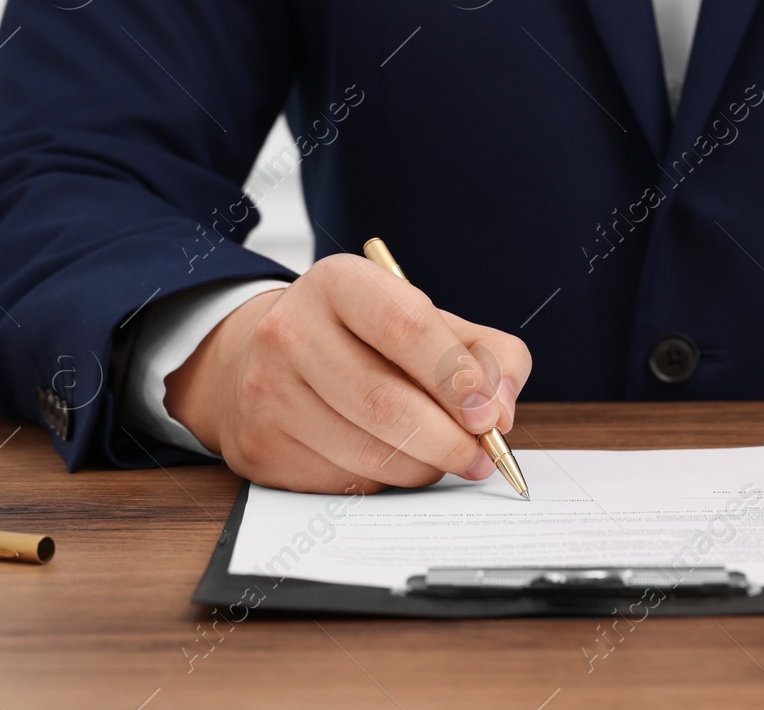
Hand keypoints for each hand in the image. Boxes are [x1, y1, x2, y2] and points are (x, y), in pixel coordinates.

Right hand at [163, 254, 530, 493]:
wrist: (273, 360)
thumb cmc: (369, 341)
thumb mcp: (431, 324)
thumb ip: (487, 355)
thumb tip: (502, 410)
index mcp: (338, 283)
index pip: (406, 326)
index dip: (457, 377)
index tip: (491, 415)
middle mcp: (290, 331)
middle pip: (385, 401)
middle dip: (449, 440)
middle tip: (483, 455)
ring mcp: (268, 392)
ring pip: (368, 452)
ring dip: (424, 466)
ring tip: (445, 456)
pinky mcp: (261, 448)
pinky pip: (345, 481)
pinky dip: (387, 480)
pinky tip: (394, 459)